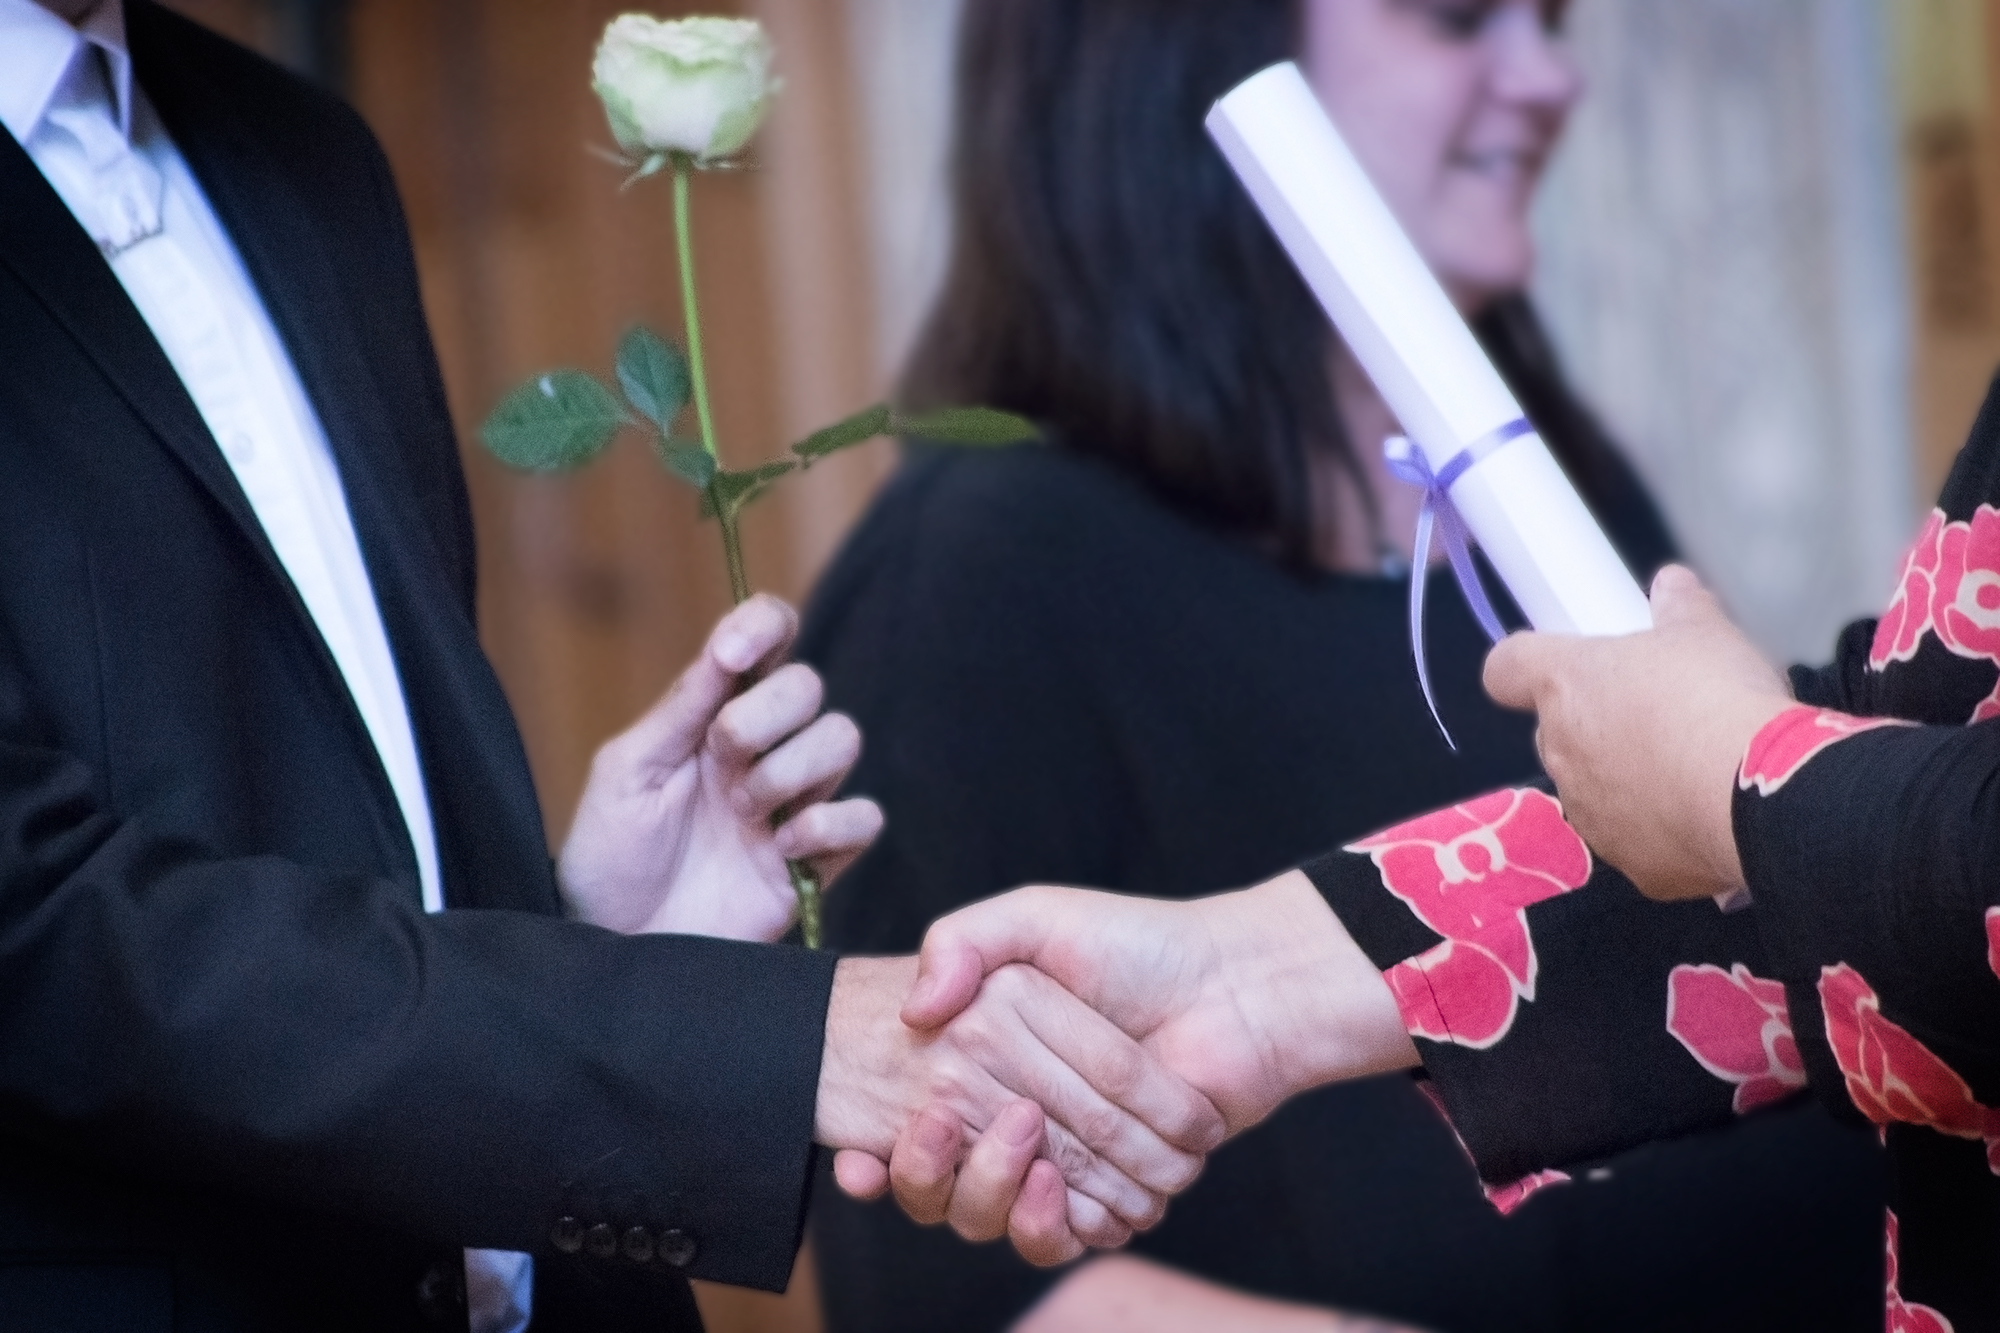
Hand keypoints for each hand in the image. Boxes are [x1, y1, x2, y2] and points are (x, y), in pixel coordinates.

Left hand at [558, 595, 882, 941]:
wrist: (616, 948)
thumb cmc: (610, 858)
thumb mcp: (628, 770)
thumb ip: (682, 708)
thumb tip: (727, 646)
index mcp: (712, 714)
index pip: (768, 636)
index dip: (763, 627)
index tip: (731, 658)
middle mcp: (761, 749)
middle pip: (810, 685)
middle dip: (766, 715)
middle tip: (721, 760)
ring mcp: (793, 804)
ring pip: (843, 739)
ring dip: (792, 769)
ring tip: (743, 811)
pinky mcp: (816, 862)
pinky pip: (865, 818)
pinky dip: (830, 823)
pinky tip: (781, 847)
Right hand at [833, 873, 1416, 1258]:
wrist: (1237, 987)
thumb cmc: (1137, 943)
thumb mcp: (1036, 916)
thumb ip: (961, 941)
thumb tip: (913, 1010)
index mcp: (984, 1059)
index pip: (913, 1125)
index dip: (885, 1149)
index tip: (860, 1151)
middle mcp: (1013, 1117)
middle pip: (946, 1184)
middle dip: (939, 1170)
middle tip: (950, 1126)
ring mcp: (1062, 1161)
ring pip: (996, 1220)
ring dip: (999, 1198)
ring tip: (1026, 1156)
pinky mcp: (1114, 1193)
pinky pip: (1065, 1235)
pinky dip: (1056, 1223)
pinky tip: (1053, 1186)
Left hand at [1483, 565, 1793, 901]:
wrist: (1760, 794)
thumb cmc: (1717, 698)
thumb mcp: (1707, 633)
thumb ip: (1681, 607)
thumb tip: (1672, 585)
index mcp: (1564, 684)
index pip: (1505, 669)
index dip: (1525, 665)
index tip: (1560, 664)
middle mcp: (1560, 751)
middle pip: (1554, 731)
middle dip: (1594, 725)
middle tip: (1654, 714)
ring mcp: (1589, 814)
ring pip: (1591, 790)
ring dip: (1624, 780)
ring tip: (1688, 767)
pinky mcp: (1630, 866)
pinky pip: (1636, 840)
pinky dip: (1660, 829)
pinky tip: (1705, 814)